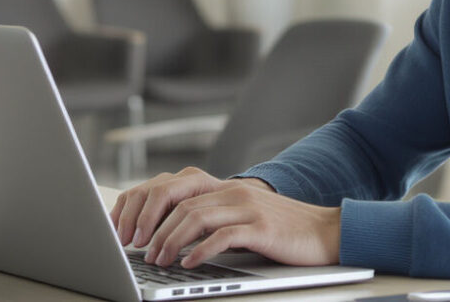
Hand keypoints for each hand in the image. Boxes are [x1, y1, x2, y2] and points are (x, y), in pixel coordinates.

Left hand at [109, 167, 340, 268]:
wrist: (325, 231)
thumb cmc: (280, 230)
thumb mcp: (239, 217)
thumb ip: (209, 219)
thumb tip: (166, 237)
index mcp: (221, 186)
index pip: (168, 185)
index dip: (140, 206)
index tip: (123, 230)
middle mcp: (230, 190)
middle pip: (175, 198)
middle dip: (148, 224)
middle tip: (134, 248)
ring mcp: (246, 206)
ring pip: (193, 215)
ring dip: (168, 240)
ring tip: (157, 261)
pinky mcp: (260, 226)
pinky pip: (222, 235)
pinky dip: (200, 250)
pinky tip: (188, 264)